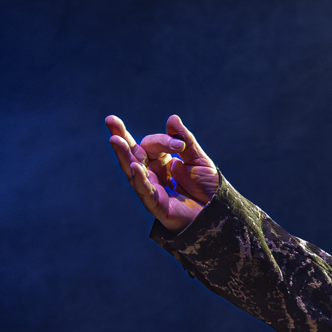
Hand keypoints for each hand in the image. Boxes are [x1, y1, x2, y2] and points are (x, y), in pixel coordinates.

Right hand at [106, 114, 221, 232]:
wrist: (222, 213)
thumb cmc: (209, 189)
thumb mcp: (199, 161)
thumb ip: (185, 141)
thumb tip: (172, 119)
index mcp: (161, 163)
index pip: (152, 145)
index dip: (163, 141)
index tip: (180, 145)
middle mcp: (152, 175)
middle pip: (133, 155)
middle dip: (122, 138)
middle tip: (110, 119)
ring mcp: (152, 190)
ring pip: (133, 171)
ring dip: (124, 155)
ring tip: (115, 139)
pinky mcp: (157, 206)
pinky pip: (145, 191)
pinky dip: (139, 179)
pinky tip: (134, 166)